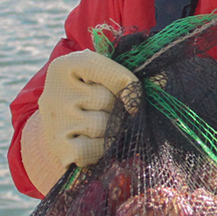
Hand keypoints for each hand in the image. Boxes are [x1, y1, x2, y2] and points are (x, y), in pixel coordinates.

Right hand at [21, 50, 138, 193]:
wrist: (60, 128)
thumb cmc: (89, 98)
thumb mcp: (104, 79)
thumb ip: (132, 75)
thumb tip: (161, 81)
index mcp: (66, 65)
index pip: (108, 70)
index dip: (130, 84)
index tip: (135, 95)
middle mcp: (55, 90)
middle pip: (108, 100)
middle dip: (117, 110)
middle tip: (108, 113)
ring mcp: (55, 120)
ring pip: (105, 126)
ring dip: (111, 130)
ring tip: (99, 128)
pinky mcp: (58, 146)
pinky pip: (95, 149)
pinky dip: (100, 150)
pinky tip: (92, 143)